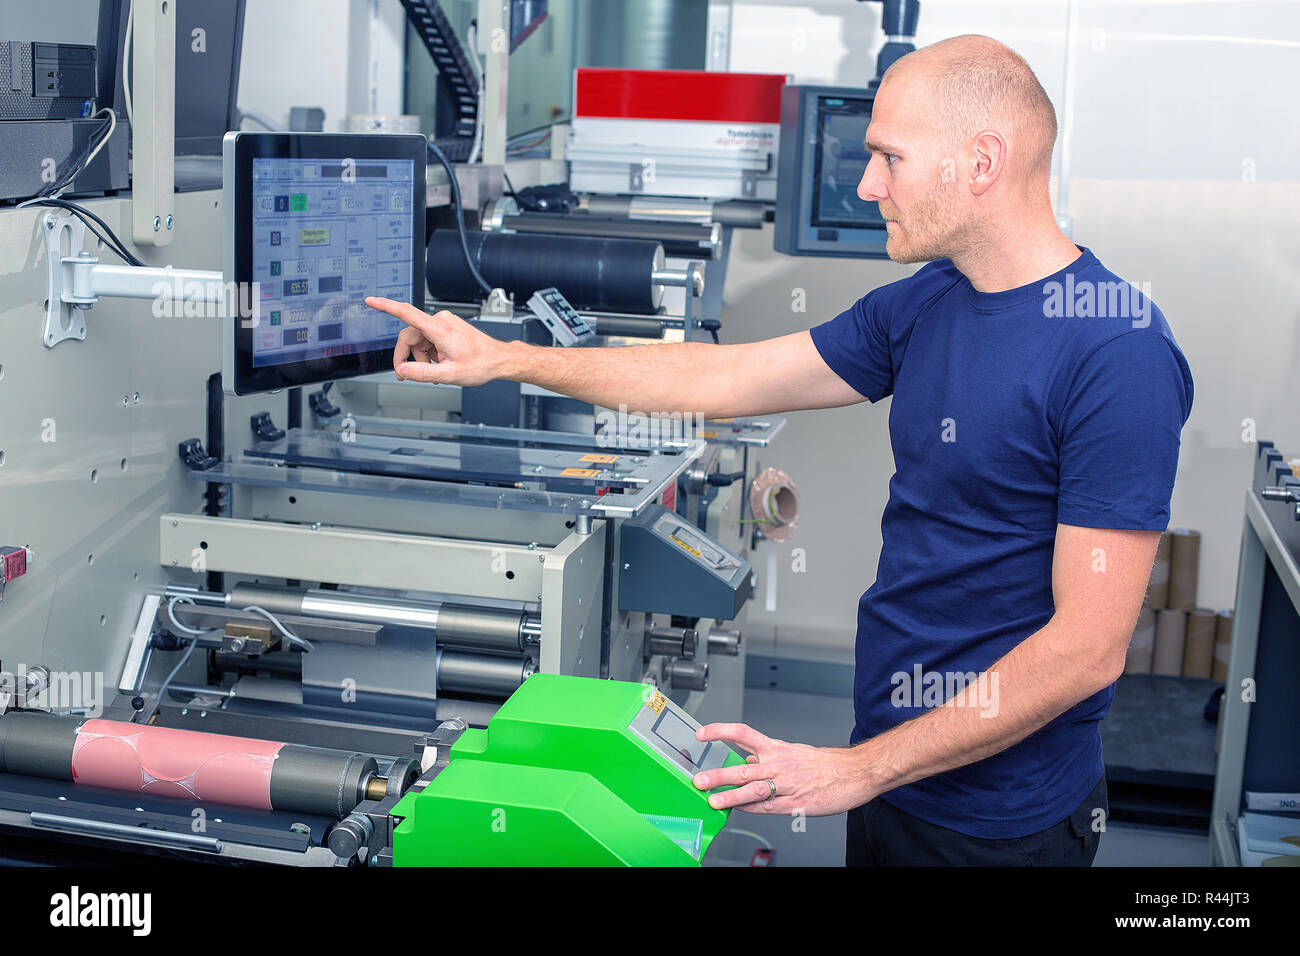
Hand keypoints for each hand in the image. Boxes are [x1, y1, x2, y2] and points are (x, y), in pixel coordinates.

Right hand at [365, 296, 509, 386]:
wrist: (498, 360)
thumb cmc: (481, 364)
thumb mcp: (450, 374)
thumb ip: (422, 373)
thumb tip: (402, 370)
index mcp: (439, 329)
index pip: (406, 313)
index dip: (386, 306)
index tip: (371, 300)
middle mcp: (440, 321)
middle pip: (409, 336)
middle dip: (408, 356)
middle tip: (408, 375)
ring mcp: (444, 323)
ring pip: (419, 340)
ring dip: (421, 357)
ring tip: (435, 371)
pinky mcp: (447, 327)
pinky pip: (428, 339)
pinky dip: (429, 353)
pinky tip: (439, 364)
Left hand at [691, 722, 873, 816]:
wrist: (855, 772)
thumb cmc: (825, 763)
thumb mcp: (792, 751)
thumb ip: (767, 757)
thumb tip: (745, 763)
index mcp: (777, 748)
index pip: (743, 734)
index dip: (720, 732)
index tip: (702, 734)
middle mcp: (779, 764)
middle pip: (743, 768)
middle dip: (718, 774)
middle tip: (699, 779)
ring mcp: (786, 785)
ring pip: (753, 789)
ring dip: (730, 796)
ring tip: (713, 800)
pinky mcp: (795, 803)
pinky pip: (768, 807)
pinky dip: (751, 809)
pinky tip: (738, 810)